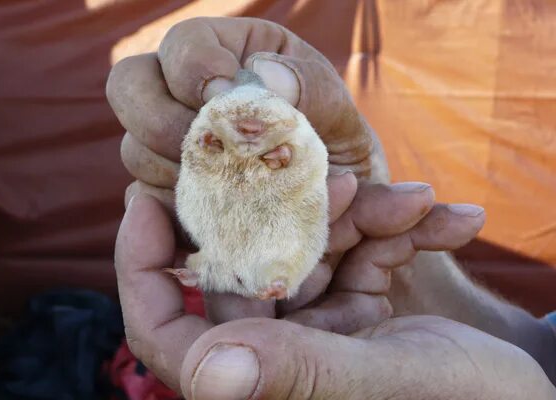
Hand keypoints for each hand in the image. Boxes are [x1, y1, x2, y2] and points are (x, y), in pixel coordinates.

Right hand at [106, 16, 387, 214]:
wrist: (334, 204)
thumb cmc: (334, 144)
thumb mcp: (336, 110)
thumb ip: (310, 89)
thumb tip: (265, 76)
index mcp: (228, 54)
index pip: (183, 43)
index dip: (194, 68)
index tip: (225, 97)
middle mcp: (185, 94)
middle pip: (130, 86)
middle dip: (163, 121)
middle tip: (212, 151)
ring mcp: (168, 144)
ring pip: (134, 149)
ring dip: (177, 172)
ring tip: (233, 191)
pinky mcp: (166, 190)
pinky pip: (143, 199)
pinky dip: (171, 210)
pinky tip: (214, 218)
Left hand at [114, 194, 554, 399]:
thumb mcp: (384, 387)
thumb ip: (296, 374)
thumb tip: (205, 374)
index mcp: (261, 382)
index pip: (166, 330)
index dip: (143, 268)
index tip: (143, 199)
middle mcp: (278, 356)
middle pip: (252, 265)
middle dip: (297, 215)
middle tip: (337, 177)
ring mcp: (319, 330)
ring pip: (312, 248)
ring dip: (366, 216)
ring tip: (417, 198)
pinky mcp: (360, 313)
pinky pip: (363, 254)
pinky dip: (404, 232)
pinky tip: (455, 222)